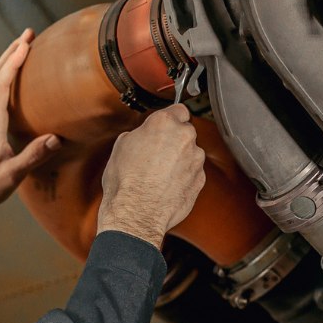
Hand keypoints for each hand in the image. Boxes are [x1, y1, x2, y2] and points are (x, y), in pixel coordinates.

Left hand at [0, 28, 63, 229]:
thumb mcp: (12, 174)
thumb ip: (34, 155)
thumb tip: (56, 138)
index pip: (2, 84)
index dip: (14, 62)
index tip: (27, 44)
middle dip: (11, 52)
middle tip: (28, 33)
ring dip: (6, 61)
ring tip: (21, 46)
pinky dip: (3, 76)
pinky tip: (10, 76)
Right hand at [96, 105, 205, 247]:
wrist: (137, 214)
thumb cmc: (126, 182)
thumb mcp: (121, 146)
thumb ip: (141, 133)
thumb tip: (143, 135)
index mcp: (164, 122)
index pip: (179, 109)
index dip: (171, 118)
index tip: (167, 124)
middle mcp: (184, 137)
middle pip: (185, 131)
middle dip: (174, 139)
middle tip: (156, 152)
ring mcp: (195, 159)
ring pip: (191, 152)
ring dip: (180, 159)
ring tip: (159, 173)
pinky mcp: (201, 179)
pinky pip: (193, 172)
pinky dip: (184, 176)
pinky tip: (167, 184)